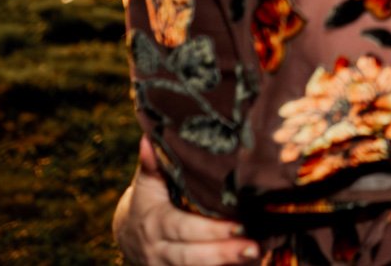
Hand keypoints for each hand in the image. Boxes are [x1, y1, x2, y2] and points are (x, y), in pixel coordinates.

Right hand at [114, 136, 256, 264]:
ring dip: (230, 264)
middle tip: (257, 246)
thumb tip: (149, 137)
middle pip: (193, 256)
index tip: (240, 225)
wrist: (130, 237)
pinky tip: (254, 262)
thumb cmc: (147, 202)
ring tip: (260, 254)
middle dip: (225, 253)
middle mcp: (160, 251)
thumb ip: (152, 164)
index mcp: (155, 224)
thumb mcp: (147, 184)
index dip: (210, 231)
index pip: (182, 228)